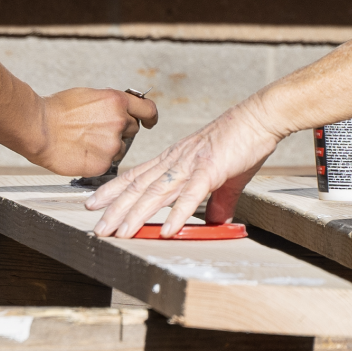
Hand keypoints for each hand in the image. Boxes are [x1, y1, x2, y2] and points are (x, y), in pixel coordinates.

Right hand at [29, 88, 158, 178]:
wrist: (38, 127)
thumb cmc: (56, 110)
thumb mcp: (89, 95)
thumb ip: (109, 104)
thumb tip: (116, 110)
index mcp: (117, 102)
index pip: (147, 109)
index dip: (150, 117)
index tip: (150, 121)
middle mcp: (119, 122)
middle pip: (132, 130)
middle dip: (119, 131)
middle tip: (97, 131)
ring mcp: (112, 144)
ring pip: (119, 148)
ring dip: (107, 147)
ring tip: (84, 142)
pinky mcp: (103, 163)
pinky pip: (107, 163)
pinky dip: (96, 160)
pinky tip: (81, 152)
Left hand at [85, 98, 286, 236]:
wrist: (259, 118)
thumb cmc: (241, 141)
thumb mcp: (224, 176)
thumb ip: (217, 200)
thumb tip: (216, 220)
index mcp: (174, 159)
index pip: (136, 176)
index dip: (112, 191)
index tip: (93, 204)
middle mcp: (176, 161)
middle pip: (138, 187)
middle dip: (115, 209)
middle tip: (97, 227)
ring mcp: (191, 165)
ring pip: (156, 192)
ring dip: (136, 214)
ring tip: (120, 232)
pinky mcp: (211, 170)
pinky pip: (191, 195)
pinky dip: (177, 213)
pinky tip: (166, 230)